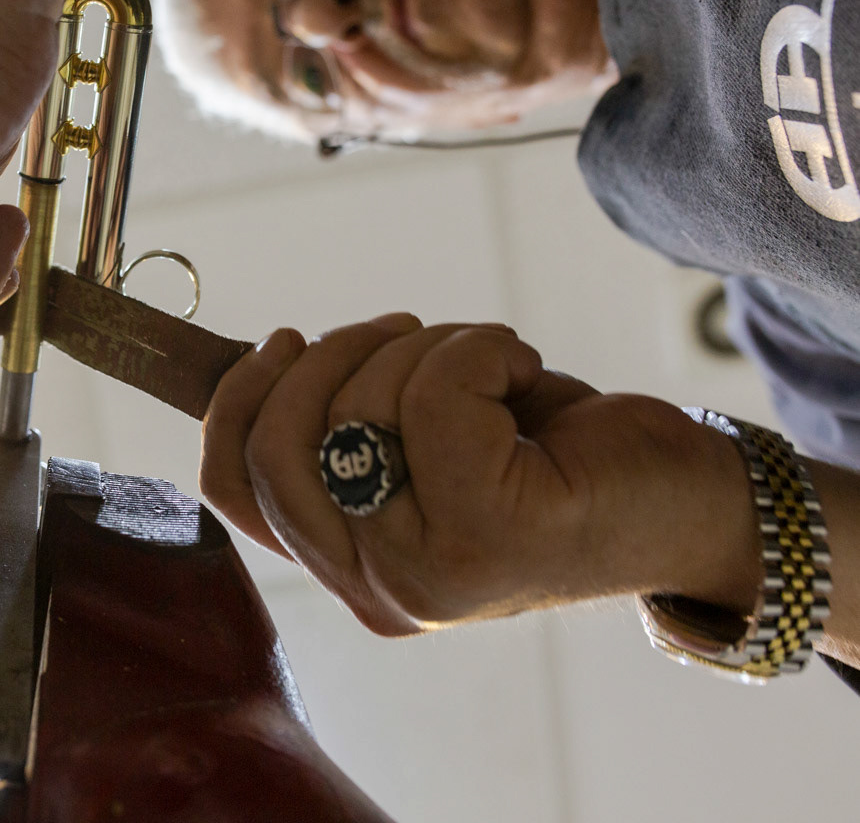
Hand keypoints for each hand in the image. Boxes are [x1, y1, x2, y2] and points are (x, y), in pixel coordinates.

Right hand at [201, 315, 760, 635]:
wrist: (689, 504)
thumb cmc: (551, 459)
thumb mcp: (423, 446)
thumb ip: (345, 432)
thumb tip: (264, 357)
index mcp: (349, 570)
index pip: (233, 492)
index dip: (232, 404)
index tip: (280, 342)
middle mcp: (375, 589)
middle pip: (277, 447)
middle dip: (332, 356)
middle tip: (402, 332)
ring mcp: (426, 572)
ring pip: (355, 408)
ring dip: (425, 348)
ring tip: (490, 367)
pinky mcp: (487, 533)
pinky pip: (435, 392)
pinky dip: (480, 347)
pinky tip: (523, 374)